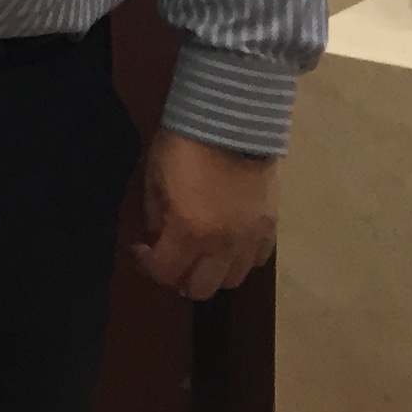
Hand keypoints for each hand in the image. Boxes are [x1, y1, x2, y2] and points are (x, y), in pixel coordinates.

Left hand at [126, 130, 278, 299]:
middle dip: (180, 278)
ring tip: (201, 254)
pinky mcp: (270, 227)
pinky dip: (240, 259)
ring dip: (212, 273)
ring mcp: (250, 239)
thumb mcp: (154, 180)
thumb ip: (154, 216)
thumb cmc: (184, 147)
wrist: (232, 122)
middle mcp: (223, 246)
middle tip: (170, 258)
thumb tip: (158, 236)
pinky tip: (228, 244)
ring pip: (233, 280)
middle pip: (202, 289)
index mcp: (189, 233)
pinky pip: (257, 260)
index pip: (166, 273)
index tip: (140, 248)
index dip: (147, 265)